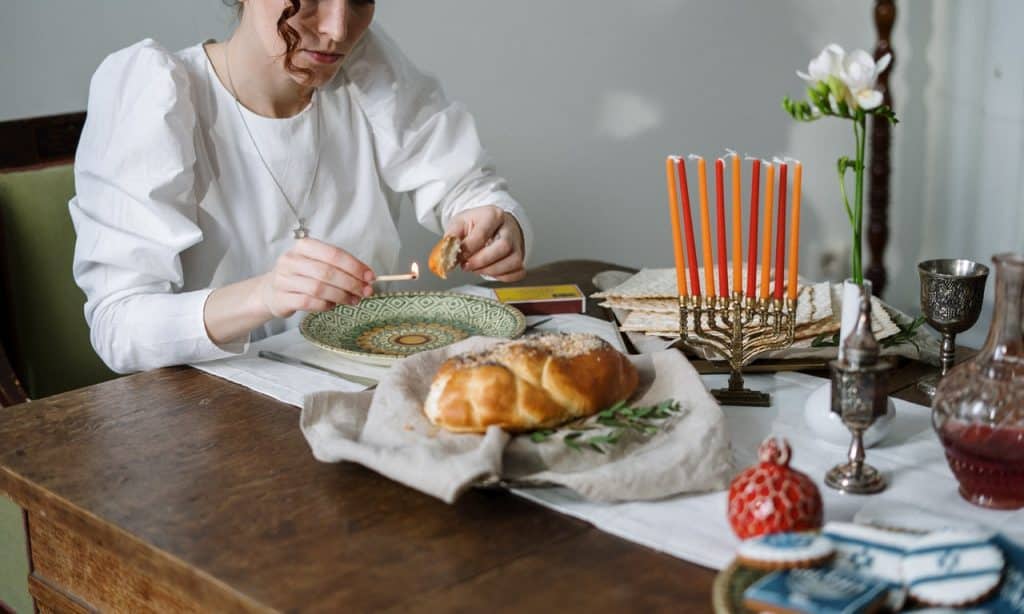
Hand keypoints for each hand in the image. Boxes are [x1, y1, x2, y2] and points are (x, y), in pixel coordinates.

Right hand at [257, 238, 375, 317]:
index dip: (355, 266)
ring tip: (353, 300)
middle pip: (328, 272)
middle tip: (365, 292)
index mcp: (304, 246)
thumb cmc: (301, 276)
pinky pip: (309, 302)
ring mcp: (284, 279)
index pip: (334, 254)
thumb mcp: (318, 264)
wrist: (270, 291)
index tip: (370, 277)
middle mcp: (291, 260)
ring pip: (319, 288)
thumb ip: (340, 268)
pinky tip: (332, 305)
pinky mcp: (282, 298)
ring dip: (341, 296)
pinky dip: (325, 305)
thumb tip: (367, 277)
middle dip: (351, 283)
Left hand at [446, 206, 525, 281]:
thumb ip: (450, 238)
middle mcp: (509, 229)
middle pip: (503, 247)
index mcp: (493, 215)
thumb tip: (445, 258)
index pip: (482, 234)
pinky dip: (503, 276)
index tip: (458, 256)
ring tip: (476, 269)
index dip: (468, 249)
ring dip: (492, 271)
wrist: (492, 225)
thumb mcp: (459, 223)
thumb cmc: (476, 224)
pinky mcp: (521, 258)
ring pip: (513, 261)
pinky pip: (518, 272)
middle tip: (467, 265)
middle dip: (481, 261)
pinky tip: (490, 271)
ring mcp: (517, 244)